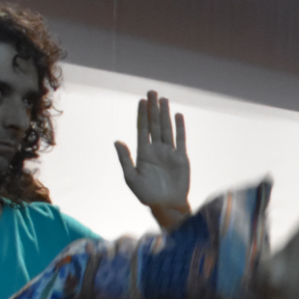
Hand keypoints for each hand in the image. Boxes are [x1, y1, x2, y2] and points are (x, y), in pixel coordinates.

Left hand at [115, 91, 190, 225]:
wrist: (167, 206)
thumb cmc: (148, 195)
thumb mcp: (131, 178)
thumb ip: (125, 159)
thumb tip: (117, 140)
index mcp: (143, 153)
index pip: (142, 129)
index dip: (141, 115)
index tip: (141, 101)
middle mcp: (156, 150)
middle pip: (154, 125)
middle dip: (153, 109)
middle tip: (151, 92)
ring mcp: (169, 153)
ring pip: (166, 129)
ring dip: (165, 114)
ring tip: (163, 99)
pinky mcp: (181, 158)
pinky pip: (181, 140)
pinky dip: (180, 128)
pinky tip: (178, 116)